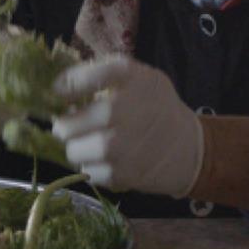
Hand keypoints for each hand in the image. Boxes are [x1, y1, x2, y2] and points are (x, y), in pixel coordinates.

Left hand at [51, 55, 203, 197]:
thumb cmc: (156, 106)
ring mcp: (122, 146)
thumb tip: (59, 84)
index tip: (59, 92)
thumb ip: (102, 73)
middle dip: (65, 126)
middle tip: (71, 125)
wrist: (189, 148)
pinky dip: (92, 166)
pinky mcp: (122, 174)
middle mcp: (123, 110)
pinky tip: (105, 158)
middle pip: (68, 125)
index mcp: (129, 77)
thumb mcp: (138, 76)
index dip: (66, 86)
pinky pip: (88, 171)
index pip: (84, 78)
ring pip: (73, 151)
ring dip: (76, 147)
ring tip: (89, 142)